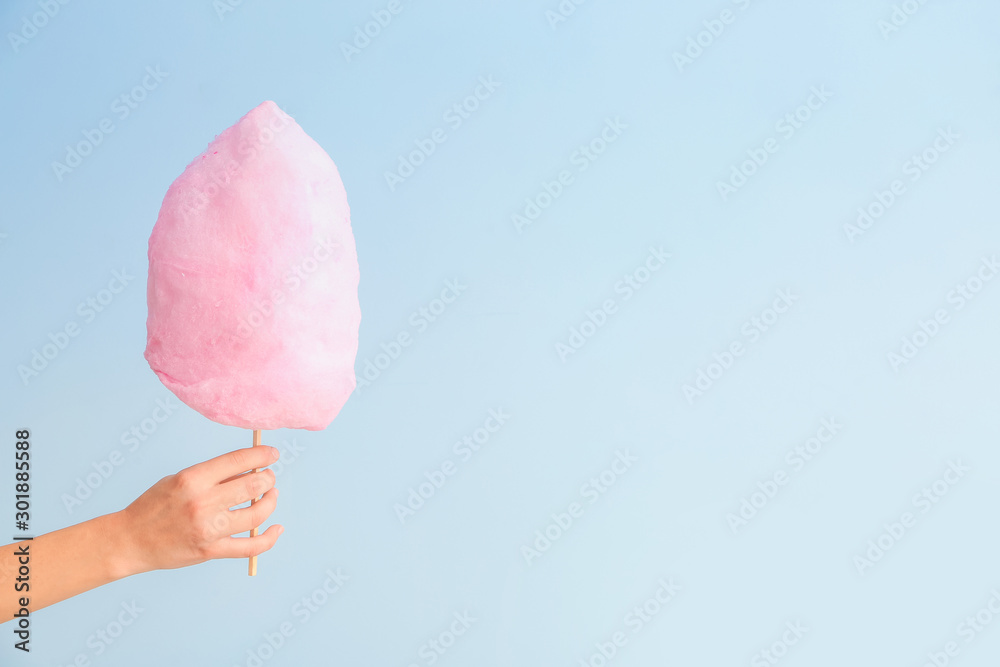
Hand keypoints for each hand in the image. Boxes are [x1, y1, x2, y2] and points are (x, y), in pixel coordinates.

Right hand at [112, 445, 282, 575]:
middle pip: (252, 485)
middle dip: (268, 478)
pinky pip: (249, 547)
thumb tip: (249, 469)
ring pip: (256, 514)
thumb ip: (213, 476)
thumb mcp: (179, 480)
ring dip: (270, 502)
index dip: (261, 455)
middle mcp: (202, 503)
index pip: (238, 460)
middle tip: (269, 477)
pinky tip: (277, 529)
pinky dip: (268, 538)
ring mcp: (208, 529)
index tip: (272, 454)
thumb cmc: (155, 506)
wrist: (131, 540)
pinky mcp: (210, 551)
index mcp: (193, 479)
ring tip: (271, 496)